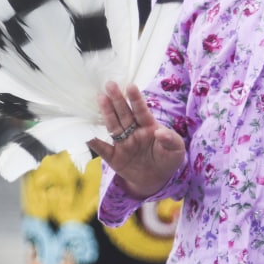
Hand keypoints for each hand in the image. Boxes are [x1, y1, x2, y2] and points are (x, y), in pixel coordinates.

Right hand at [89, 82, 185, 199]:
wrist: (157, 180)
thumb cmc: (168, 159)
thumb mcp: (176, 150)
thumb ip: (170, 140)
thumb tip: (159, 132)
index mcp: (149, 126)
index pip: (141, 111)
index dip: (136, 99)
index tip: (131, 86)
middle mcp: (134, 131)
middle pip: (124, 114)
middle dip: (117, 99)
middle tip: (110, 84)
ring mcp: (123, 143)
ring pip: (113, 126)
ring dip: (107, 113)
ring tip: (100, 98)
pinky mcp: (114, 157)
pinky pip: (103, 149)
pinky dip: (94, 142)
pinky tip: (87, 133)